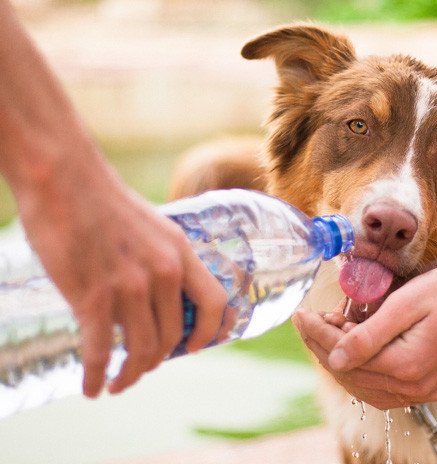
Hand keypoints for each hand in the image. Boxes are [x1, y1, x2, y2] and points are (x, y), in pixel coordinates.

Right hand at [15, 158, 226, 397]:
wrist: (63, 178)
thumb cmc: (102, 201)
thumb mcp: (152, 226)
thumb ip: (161, 259)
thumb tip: (159, 293)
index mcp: (180, 252)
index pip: (214, 302)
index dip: (210, 331)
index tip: (195, 348)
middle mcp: (163, 272)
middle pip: (173, 336)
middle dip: (157, 360)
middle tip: (140, 368)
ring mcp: (130, 286)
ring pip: (141, 350)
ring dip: (130, 375)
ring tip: (118, 383)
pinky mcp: (92, 297)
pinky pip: (101, 352)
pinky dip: (97, 376)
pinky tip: (91, 388)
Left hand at [293, 264, 436, 409]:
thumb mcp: (406, 304)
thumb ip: (368, 335)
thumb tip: (334, 358)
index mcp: (406, 366)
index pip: (345, 357)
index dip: (318, 335)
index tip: (300, 314)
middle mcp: (414, 388)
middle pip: (352, 375)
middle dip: (324, 347)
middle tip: (310, 321)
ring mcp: (423, 392)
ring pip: (365, 388)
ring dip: (341, 362)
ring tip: (329, 333)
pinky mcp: (429, 388)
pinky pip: (384, 391)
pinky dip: (363, 373)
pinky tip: (353, 353)